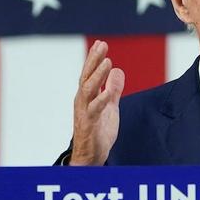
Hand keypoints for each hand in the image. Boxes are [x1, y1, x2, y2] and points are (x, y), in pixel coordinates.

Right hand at [70, 40, 124, 165]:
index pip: (90, 73)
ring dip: (97, 75)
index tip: (101, 43)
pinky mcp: (89, 124)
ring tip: (107, 61)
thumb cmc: (98, 130)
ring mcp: (84, 112)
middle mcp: (83, 101)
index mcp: (87, 96)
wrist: (90, 156)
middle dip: (94, 60)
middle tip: (102, 45)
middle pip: (87, 76)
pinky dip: (101, 100)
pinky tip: (108, 93)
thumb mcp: (110, 106)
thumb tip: (117, 70)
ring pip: (88, 90)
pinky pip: (94, 111)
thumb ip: (113, 88)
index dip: (94, 58)